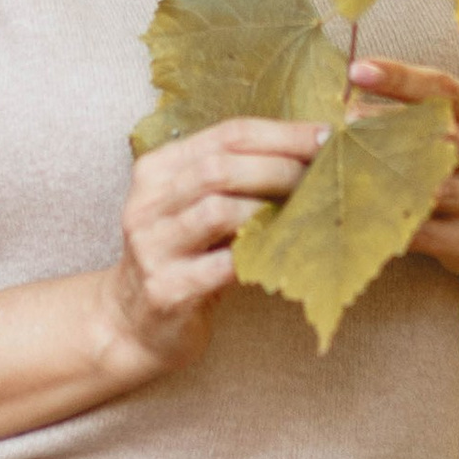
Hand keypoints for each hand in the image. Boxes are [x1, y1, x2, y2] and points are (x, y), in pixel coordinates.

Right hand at [102, 114, 327, 380]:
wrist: (133, 324)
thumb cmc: (183, 258)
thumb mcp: (196, 207)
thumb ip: (236, 179)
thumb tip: (311, 153)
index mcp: (158, 170)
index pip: (227, 134)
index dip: (282, 134)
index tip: (325, 138)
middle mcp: (147, 203)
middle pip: (220, 168)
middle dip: (280, 168)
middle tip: (320, 179)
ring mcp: (152, 247)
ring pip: (218, 211)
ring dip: (269, 211)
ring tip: (303, 216)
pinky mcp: (165, 290)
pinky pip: (221, 266)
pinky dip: (258, 257)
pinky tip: (282, 256)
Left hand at [350, 59, 458, 276]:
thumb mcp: (455, 129)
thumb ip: (414, 113)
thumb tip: (343, 106)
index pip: (442, 87)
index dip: (399, 77)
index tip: (357, 70)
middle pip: (436, 134)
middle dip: (384, 125)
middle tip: (341, 122)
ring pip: (432, 186)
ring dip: (383, 177)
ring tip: (342, 167)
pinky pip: (424, 231)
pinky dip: (388, 221)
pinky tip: (356, 213)